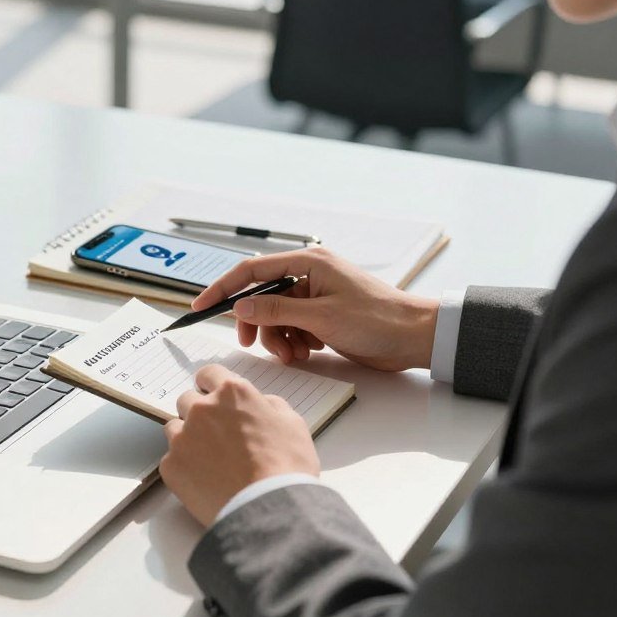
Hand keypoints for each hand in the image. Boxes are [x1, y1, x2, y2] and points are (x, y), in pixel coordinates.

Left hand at [160, 364, 319, 526]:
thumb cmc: (286, 467)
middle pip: (188, 400)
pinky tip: (204, 481)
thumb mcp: (292, 423)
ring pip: (174, 428)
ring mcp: (183, 437)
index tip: (213, 396)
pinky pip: (171, 459)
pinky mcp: (171, 466)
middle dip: (199, 413)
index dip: (212, 386)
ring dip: (188, 438)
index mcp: (232, 393)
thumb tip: (258, 404)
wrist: (270, 509)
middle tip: (217, 435)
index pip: (209, 374)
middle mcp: (202, 409)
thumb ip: (269, 404)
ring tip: (209, 461)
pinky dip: (184, 467)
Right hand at [192, 247, 437, 371]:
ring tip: (294, 354)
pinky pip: (292, 327)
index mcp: (308, 262)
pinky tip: (307, 352)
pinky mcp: (323, 316)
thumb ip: (276, 311)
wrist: (414, 338)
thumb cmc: (376, 319)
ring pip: (275, 316)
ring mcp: (316, 296)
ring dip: (277, 338)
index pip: (252, 270)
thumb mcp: (321, 317)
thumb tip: (240, 308)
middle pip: (261, 296)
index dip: (224, 288)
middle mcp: (309, 275)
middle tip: (250, 345)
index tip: (201, 307)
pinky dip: (292, 342)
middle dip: (254, 323)